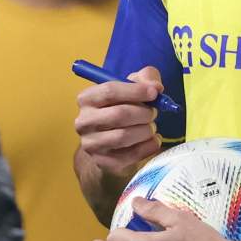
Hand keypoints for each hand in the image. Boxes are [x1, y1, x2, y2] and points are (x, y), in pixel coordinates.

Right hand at [74, 66, 163, 180]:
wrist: (111, 144)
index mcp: (87, 98)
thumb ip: (146, 79)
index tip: (155, 92)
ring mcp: (91, 144)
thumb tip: (156, 87)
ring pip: (124, 136)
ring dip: (146, 130)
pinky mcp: (102, 162)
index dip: (136, 91)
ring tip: (151, 127)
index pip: (110, 91)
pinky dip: (148, 146)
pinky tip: (153, 140)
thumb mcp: (132, 88)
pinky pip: (131, 155)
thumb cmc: (122, 108)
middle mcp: (84, 121)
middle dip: (144, 113)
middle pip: (119, 114)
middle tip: (154, 113)